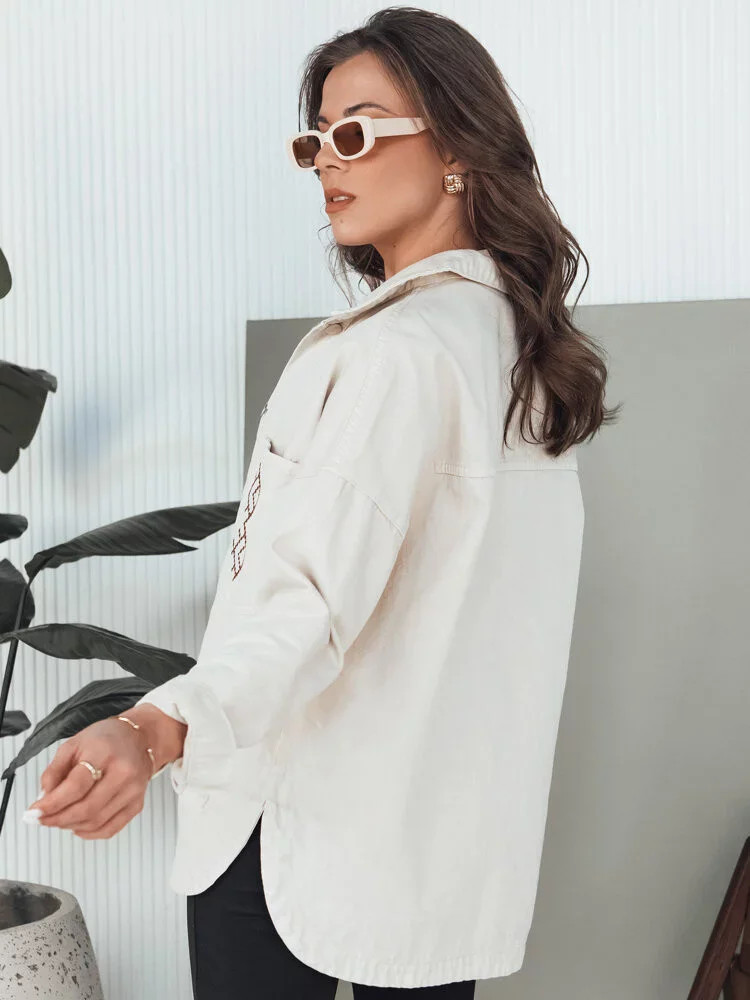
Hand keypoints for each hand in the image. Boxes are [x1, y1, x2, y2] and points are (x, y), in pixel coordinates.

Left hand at [24, 716, 154, 838]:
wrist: (139, 738)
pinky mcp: (137, 804)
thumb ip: (54, 771)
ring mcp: (133, 791)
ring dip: (71, 825)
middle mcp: (123, 773)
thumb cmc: (105, 739)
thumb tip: (44, 798)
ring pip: (96, 822)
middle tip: (42, 819)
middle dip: (58, 818)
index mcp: (105, 753)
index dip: (52, 803)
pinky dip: (89, 833)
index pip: (76, 786)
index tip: (34, 812)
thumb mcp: (73, 744)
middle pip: (87, 808)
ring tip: (58, 819)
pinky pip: (110, 829)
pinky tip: (77, 826)